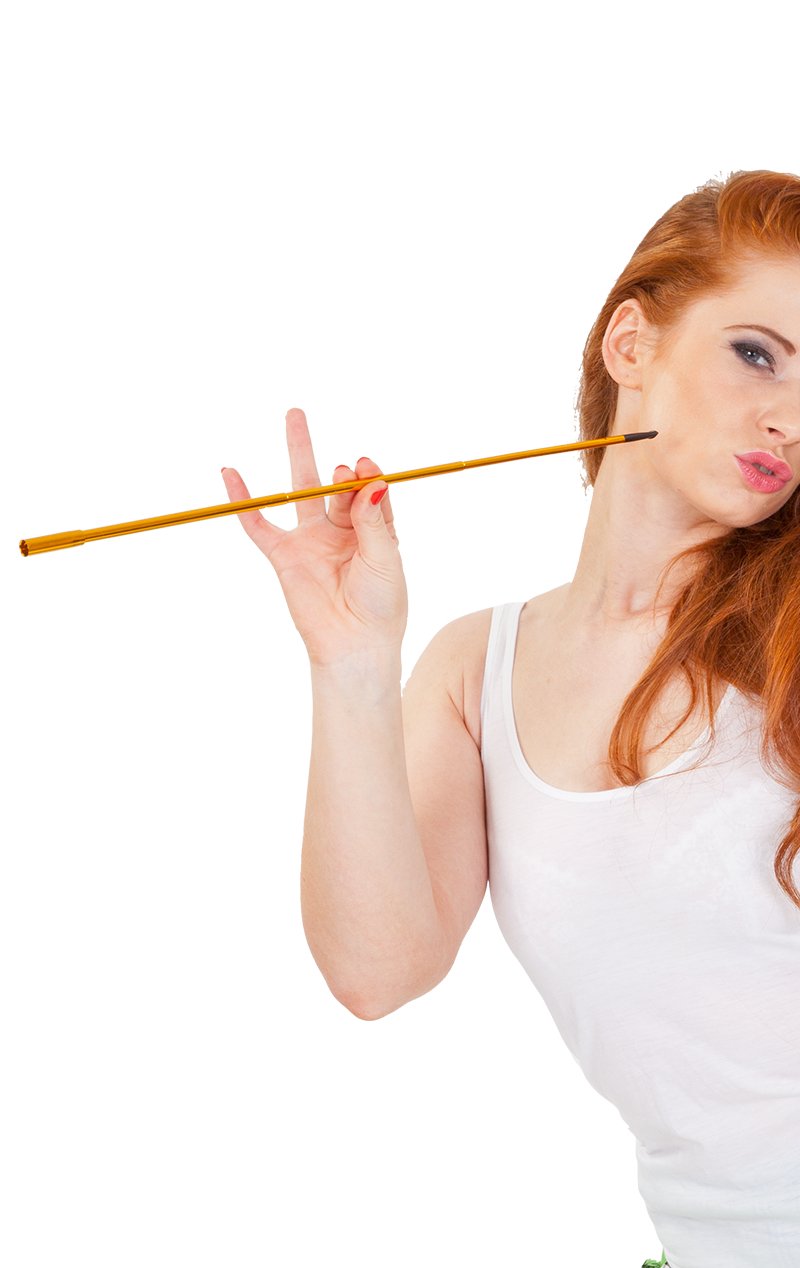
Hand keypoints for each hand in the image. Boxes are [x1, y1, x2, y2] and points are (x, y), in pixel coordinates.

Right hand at [220, 407, 407, 665]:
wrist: (354, 645)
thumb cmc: (381, 606)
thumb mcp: (385, 559)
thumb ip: (373, 519)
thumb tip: (372, 481)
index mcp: (373, 531)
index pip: (370, 492)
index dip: (367, 476)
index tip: (364, 466)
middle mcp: (343, 531)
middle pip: (337, 484)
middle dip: (333, 456)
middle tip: (316, 421)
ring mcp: (312, 541)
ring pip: (303, 492)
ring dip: (301, 455)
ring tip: (295, 417)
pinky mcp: (285, 556)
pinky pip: (259, 524)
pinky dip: (245, 501)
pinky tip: (232, 474)